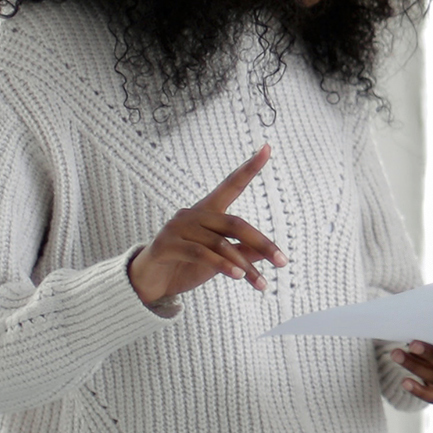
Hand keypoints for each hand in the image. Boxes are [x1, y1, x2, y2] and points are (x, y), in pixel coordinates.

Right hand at [129, 146, 284, 306]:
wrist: (148, 285)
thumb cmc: (186, 267)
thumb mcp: (221, 261)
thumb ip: (242, 253)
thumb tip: (270, 252)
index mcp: (207, 212)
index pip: (231, 185)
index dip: (249, 167)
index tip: (267, 148)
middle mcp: (192, 214)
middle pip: (235, 224)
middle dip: (262, 243)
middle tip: (283, 261)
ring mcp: (177, 228)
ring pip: (220, 244)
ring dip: (244, 266)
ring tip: (262, 284)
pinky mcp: (166, 245)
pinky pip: (201, 254)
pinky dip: (222, 265)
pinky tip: (237, 276)